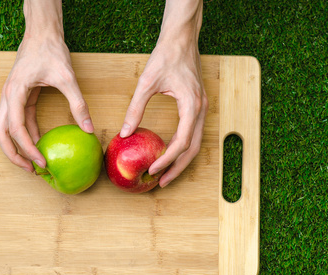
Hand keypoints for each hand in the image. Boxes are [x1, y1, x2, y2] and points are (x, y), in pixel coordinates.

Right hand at [0, 36, 93, 172]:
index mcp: (15, 92)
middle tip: (32, 171)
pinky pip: (18, 122)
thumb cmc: (50, 51)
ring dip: (16, 148)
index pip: (16, 128)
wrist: (42, 33)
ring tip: (33, 164)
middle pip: (1, 134)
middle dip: (14, 155)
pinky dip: (26, 136)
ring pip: (5, 130)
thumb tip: (88, 128)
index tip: (43, 162)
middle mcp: (7, 97)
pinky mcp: (19, 98)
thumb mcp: (67, 78)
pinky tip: (40, 145)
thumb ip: (77, 104)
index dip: (28, 148)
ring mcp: (10, 98)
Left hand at [120, 40, 207, 187]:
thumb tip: (125, 132)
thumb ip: (136, 108)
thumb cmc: (166, 56)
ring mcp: (202, 108)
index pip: (181, 142)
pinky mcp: (198, 106)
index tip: (152, 170)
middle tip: (161, 182)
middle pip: (193, 149)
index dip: (167, 159)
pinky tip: (170, 152)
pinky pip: (194, 133)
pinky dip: (184, 147)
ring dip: (182, 160)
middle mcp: (201, 110)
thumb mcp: (147, 82)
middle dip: (177, 168)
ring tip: (166, 173)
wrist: (182, 39)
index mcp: (191, 106)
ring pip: (196, 143)